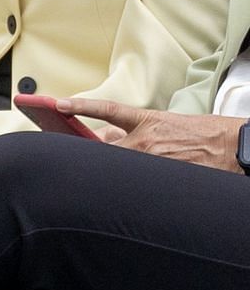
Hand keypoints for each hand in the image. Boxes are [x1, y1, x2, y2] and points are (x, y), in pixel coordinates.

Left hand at [56, 97, 246, 172]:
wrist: (233, 147)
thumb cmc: (202, 134)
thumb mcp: (165, 124)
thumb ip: (133, 130)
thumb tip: (106, 137)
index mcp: (148, 121)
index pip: (107, 110)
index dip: (80, 107)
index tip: (57, 104)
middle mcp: (145, 141)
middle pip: (102, 148)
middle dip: (93, 152)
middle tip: (82, 156)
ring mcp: (151, 161)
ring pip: (114, 166)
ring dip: (110, 169)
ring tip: (118, 169)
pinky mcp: (159, 176)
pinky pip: (130, 179)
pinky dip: (123, 181)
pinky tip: (115, 185)